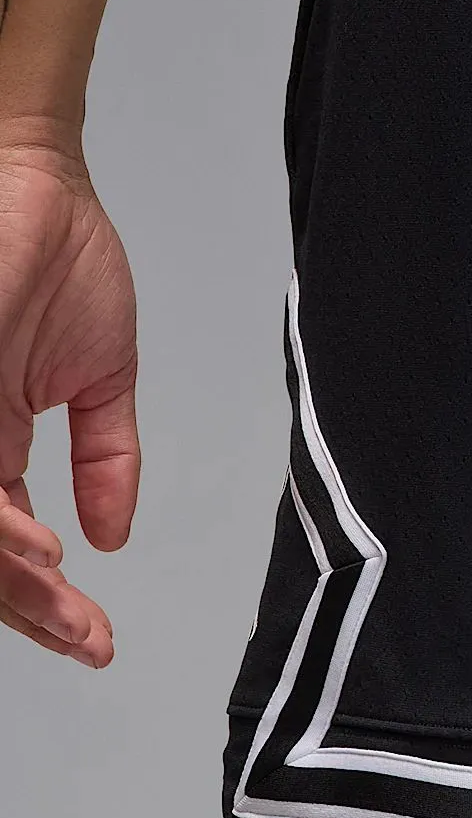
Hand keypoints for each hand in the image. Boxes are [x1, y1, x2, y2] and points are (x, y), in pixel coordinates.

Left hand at [0, 143, 138, 662]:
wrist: (33, 178)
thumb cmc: (53, 252)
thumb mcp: (102, 375)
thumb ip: (107, 457)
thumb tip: (113, 536)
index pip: (4, 548)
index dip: (47, 605)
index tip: (96, 638)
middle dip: (32, 612)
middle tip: (84, 639)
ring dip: (11, 578)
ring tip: (61, 595)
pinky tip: (37, 546)